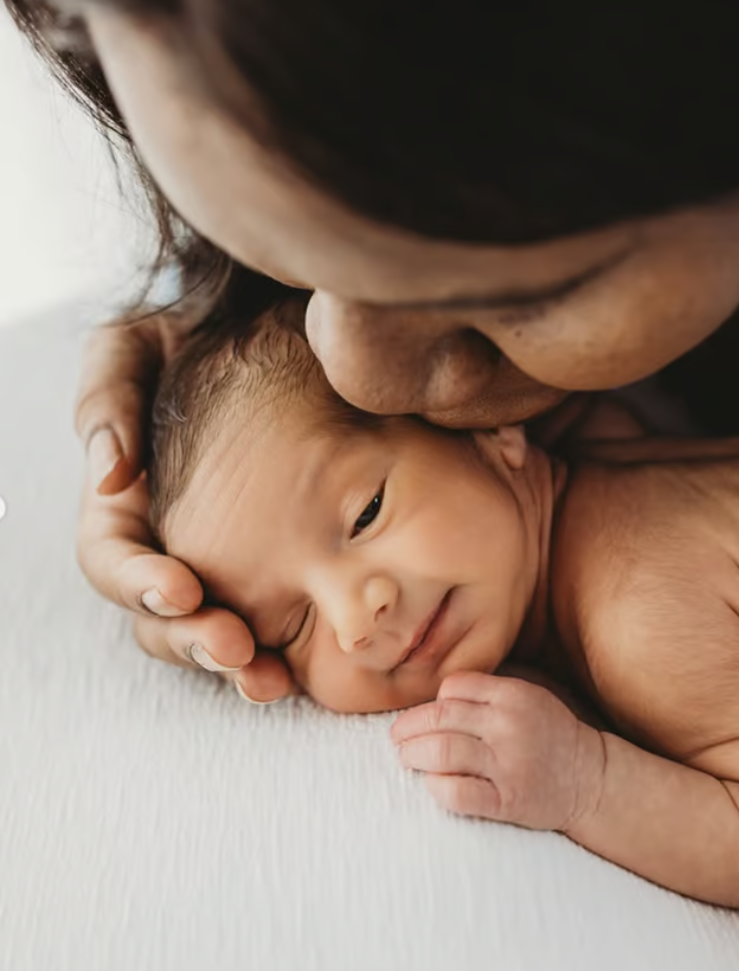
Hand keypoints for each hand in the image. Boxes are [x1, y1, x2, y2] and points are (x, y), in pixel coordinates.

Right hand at [74, 312, 294, 700]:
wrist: (262, 329)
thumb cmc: (188, 333)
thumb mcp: (132, 347)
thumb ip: (108, 398)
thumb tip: (110, 476)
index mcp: (121, 505)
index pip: (111, 561)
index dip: (139, 583)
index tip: (181, 587)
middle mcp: (161, 544)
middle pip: (160, 616)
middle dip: (192, 638)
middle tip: (234, 648)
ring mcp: (212, 560)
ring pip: (207, 631)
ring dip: (233, 661)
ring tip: (269, 678)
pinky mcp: (262, 568)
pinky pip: (263, 620)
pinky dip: (276, 649)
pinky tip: (299, 668)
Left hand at [391, 671, 604, 830]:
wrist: (591, 779)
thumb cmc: (548, 734)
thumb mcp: (526, 696)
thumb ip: (484, 693)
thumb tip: (430, 699)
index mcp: (512, 695)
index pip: (452, 688)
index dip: (433, 702)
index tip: (426, 716)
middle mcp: (509, 726)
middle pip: (439, 718)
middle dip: (408, 729)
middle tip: (397, 738)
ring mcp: (509, 765)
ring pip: (442, 753)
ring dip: (414, 756)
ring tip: (407, 758)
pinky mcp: (509, 801)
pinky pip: (457, 794)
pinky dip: (437, 788)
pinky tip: (434, 784)